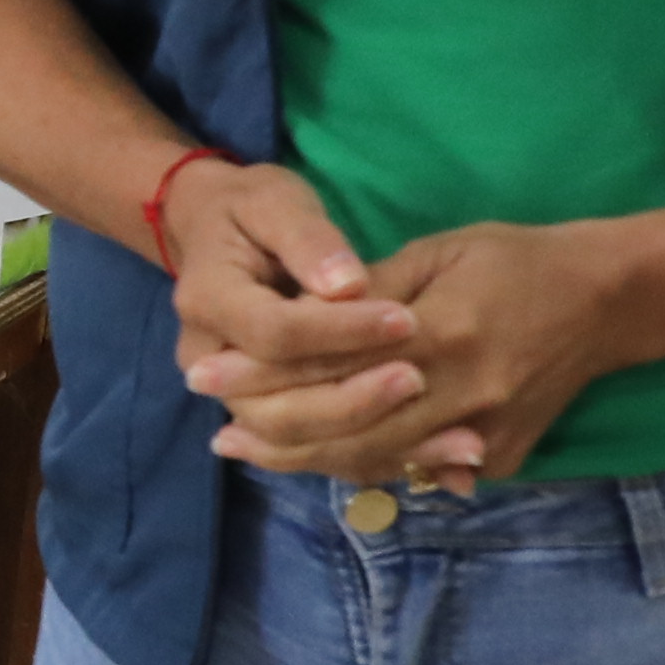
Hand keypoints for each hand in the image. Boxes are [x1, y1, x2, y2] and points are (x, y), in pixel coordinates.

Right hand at [167, 159, 425, 457]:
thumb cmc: (250, 209)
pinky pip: (317, 452)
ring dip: (375, 446)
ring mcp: (233, 396)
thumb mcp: (275, 203)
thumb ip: (310, 242)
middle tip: (423, 380)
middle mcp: (206, 362)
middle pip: (278, 411)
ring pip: (299, 443)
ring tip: (457, 441)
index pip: (276, 335)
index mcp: (207, 300)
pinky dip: (376, 459)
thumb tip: (349, 285)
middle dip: (355, 400)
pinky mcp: (263, 415)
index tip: (405, 319)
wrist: (214, 233)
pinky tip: (440, 461)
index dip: (340, 332)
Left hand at [205, 218, 640, 487]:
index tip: (209, 376)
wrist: (606, 300)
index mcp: (442, 334)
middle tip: (216, 434)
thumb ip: (368, 295)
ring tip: (249, 452)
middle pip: (345, 429)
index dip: (264, 375)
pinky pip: (415, 472)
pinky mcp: (498, 456)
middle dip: (273, 432)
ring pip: (375, 461)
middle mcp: (462, 396)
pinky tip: (317, 461)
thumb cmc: (513, 259)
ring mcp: (483, 434)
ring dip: (306, 462)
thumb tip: (296, 321)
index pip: (332, 365)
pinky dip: (361, 467)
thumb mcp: (436, 254)